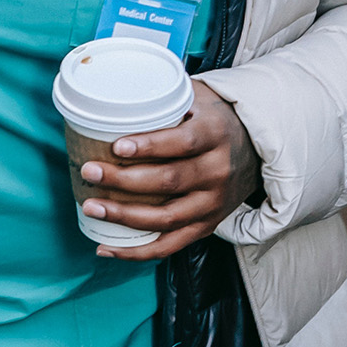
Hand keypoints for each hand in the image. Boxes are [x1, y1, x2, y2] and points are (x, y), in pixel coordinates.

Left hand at [79, 80, 261, 260]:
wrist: (257, 147)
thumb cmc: (211, 117)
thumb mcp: (196, 97)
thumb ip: (164, 98)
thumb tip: (110, 95)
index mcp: (213, 135)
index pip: (182, 142)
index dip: (150, 146)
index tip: (116, 146)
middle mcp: (217, 171)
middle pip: (170, 181)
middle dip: (124, 180)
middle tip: (89, 172)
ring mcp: (214, 202)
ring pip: (168, 217)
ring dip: (125, 216)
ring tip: (91, 207)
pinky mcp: (208, 225)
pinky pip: (172, 245)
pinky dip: (138, 251)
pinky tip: (107, 247)